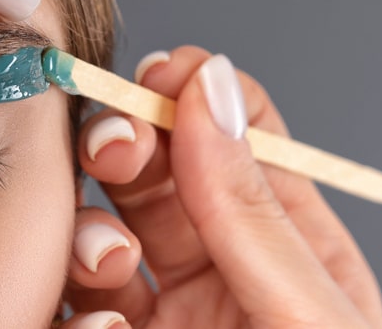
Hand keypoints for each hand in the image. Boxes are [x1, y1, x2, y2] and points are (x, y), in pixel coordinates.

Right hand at [63, 46, 381, 327]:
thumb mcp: (309, 311)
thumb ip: (252, 211)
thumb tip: (212, 86)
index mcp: (289, 246)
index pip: (241, 138)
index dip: (198, 93)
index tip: (163, 76)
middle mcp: (222, 270)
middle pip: (159, 175)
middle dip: (127, 145)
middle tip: (115, 146)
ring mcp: (167, 313)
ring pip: (100, 234)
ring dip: (89, 232)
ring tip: (108, 260)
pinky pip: (72, 309)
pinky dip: (72, 307)